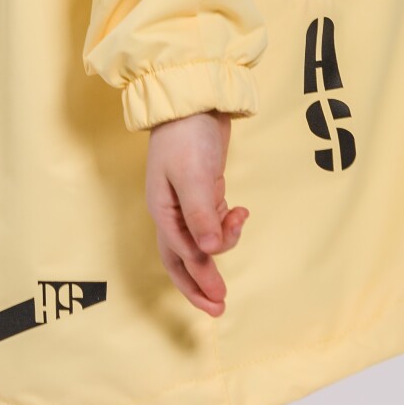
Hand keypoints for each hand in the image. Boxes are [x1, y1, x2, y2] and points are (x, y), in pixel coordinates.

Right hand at [144, 108, 249, 316]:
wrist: (193, 96)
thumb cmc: (187, 134)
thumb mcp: (192, 176)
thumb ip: (201, 215)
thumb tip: (209, 252)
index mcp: (163, 210)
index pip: (181, 254)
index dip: (200, 278)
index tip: (220, 298)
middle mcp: (171, 210)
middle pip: (181, 258)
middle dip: (199, 283)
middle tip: (219, 308)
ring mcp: (186, 200)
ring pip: (200, 239)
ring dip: (220, 245)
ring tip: (239, 225)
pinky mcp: (202, 189)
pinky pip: (212, 219)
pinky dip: (227, 222)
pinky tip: (240, 211)